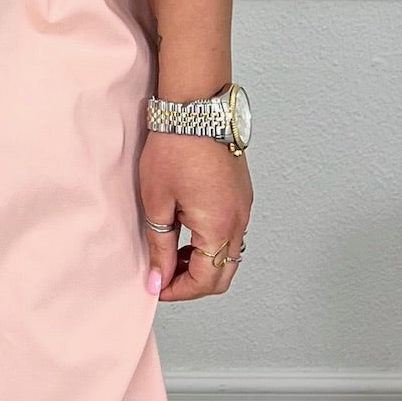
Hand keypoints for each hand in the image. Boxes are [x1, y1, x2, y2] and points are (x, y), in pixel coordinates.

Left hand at [138, 131, 251, 301]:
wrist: (195, 109)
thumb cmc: (174, 149)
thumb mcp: (157, 203)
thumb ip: (160, 247)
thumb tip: (158, 278)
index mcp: (218, 227)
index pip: (205, 281)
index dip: (178, 290)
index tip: (157, 286)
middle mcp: (239, 221)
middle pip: (223, 275)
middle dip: (193, 282)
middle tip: (164, 274)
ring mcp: (244, 208)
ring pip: (230, 255)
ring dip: (204, 263)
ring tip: (173, 252)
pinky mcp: (242, 196)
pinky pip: (233, 234)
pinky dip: (213, 244)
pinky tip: (188, 231)